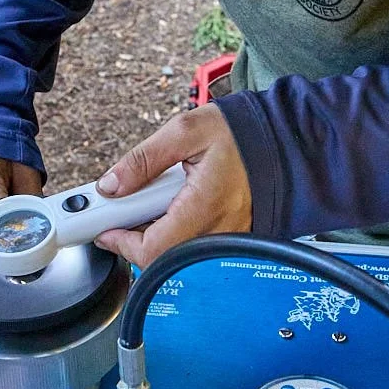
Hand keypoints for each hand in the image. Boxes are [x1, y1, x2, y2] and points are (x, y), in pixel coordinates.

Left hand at [95, 107, 250, 266]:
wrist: (283, 142)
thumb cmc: (240, 134)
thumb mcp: (185, 131)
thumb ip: (144, 159)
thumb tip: (111, 186)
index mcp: (205, 206)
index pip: (153, 249)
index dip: (121, 243)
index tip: (105, 229)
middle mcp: (218, 231)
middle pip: (161, 256)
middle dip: (133, 237)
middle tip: (124, 211)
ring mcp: (226, 239)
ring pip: (175, 254)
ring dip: (153, 234)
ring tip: (153, 201)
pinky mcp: (230, 239)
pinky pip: (193, 247)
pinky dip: (174, 232)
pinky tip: (173, 207)